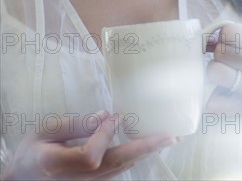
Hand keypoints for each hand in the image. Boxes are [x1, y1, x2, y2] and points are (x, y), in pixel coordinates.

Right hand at [1, 111, 176, 179]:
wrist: (22, 180)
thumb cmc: (30, 153)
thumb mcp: (44, 132)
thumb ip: (74, 126)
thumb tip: (105, 117)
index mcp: (58, 164)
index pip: (91, 156)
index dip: (105, 136)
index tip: (115, 116)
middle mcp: (77, 179)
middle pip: (116, 165)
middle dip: (145, 149)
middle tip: (170, 136)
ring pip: (120, 170)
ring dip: (145, 153)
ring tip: (166, 139)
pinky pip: (117, 171)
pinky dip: (135, 158)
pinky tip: (147, 147)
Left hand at [206, 23, 241, 113]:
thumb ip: (241, 34)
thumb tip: (208, 37)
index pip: (229, 32)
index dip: (226, 34)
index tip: (232, 40)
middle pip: (220, 52)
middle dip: (221, 52)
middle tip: (230, 57)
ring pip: (214, 72)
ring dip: (216, 70)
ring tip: (228, 72)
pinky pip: (214, 101)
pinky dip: (215, 96)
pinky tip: (227, 93)